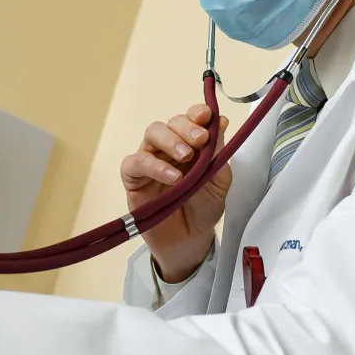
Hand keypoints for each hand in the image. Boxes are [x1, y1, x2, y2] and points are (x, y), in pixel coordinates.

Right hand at [120, 105, 230, 282]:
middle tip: (200, 140)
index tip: (208, 116)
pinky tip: (171, 177)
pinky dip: (152, 165)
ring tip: (186, 157)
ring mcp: (149, 161)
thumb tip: (220, 122)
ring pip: (151, 134)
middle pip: (170, 123)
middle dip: (185, 127)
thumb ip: (218, 153)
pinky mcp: (134, 178)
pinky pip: (135, 162)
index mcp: (190, 145)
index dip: (196, 114)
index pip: (190, 120)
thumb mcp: (220, 181)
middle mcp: (168, 149)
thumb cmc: (203, 209)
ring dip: (170, 141)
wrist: (190, 241)